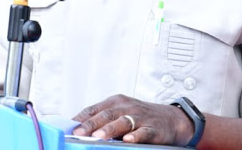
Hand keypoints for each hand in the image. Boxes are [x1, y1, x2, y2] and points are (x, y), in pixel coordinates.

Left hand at [72, 94, 193, 145]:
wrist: (172, 119)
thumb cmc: (142, 116)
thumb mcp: (121, 112)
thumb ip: (102, 119)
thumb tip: (79, 128)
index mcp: (116, 102)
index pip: (94, 109)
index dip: (81, 118)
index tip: (69, 127)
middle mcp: (127, 107)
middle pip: (106, 115)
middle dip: (91, 124)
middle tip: (79, 132)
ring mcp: (140, 117)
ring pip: (123, 122)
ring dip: (109, 129)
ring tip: (98, 136)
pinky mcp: (154, 128)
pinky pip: (144, 132)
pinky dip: (136, 135)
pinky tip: (128, 139)